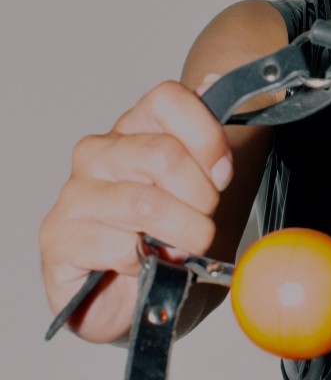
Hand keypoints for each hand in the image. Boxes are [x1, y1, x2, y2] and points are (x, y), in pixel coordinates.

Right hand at [40, 79, 232, 343]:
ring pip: (145, 204)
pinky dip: (145, 263)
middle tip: (203, 223)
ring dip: (181, 235)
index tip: (222, 175)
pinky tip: (143, 266)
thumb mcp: (196, 189)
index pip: (168, 99)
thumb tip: (213, 82)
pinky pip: (118, 245)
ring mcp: (75, 194)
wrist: (123, 297)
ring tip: (182, 250)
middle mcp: (98, 153)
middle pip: (163, 153)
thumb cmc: (160, 239)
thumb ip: (205, 142)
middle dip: (201, 198)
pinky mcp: (59, 236)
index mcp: (132, 130)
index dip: (207, 138)